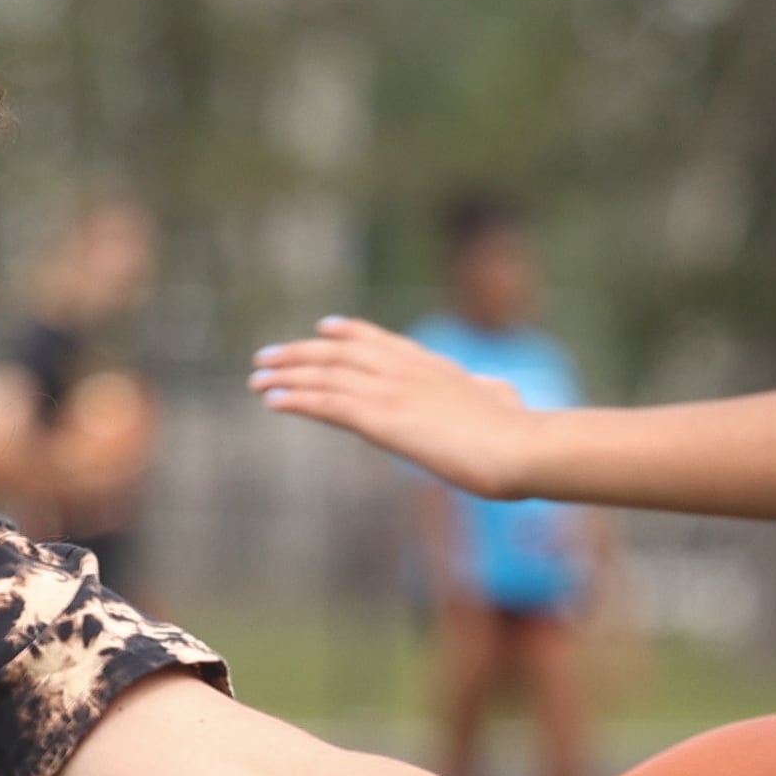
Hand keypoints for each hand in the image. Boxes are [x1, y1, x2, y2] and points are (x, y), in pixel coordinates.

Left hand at [249, 318, 535, 496]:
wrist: (519, 447)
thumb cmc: (518, 433)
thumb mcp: (503, 400)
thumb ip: (491, 390)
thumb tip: (493, 387)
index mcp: (434, 366)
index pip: (382, 340)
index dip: (348, 331)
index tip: (322, 328)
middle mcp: (406, 370)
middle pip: (341, 353)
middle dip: (300, 353)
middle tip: (267, 356)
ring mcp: (392, 391)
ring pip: (326, 375)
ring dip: (286, 375)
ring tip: (256, 378)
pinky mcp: (381, 419)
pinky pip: (327, 404)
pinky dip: (295, 399)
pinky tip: (272, 401)